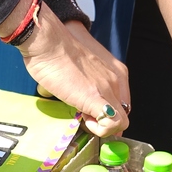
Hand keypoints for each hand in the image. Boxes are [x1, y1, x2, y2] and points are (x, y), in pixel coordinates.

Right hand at [18, 3, 129, 136]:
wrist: (48, 41)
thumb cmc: (58, 52)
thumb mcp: (84, 68)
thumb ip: (91, 81)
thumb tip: (83, 96)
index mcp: (117, 72)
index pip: (123, 105)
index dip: (108, 114)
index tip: (91, 111)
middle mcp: (116, 80)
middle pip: (123, 116)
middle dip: (105, 122)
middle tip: (86, 116)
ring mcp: (107, 89)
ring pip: (121, 123)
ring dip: (101, 126)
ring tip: (83, 116)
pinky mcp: (94, 97)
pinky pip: (111, 124)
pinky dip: (100, 129)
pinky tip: (84, 119)